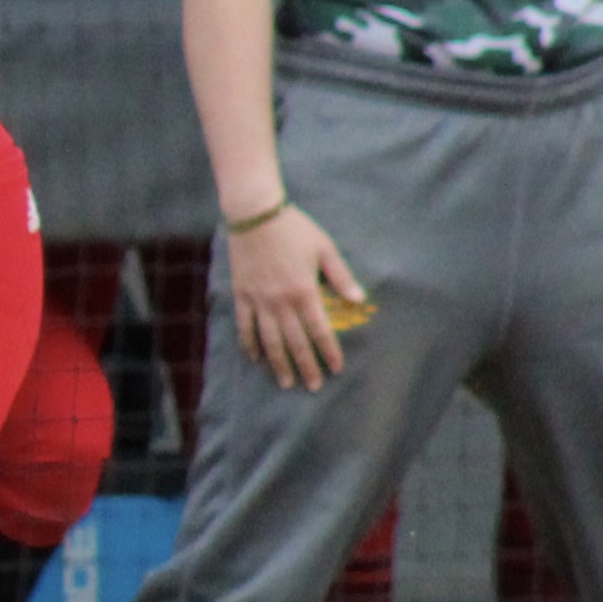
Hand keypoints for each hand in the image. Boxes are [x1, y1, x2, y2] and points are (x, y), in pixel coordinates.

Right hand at [225, 197, 369, 394]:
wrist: (255, 215)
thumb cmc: (294, 229)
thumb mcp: (325, 249)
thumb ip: (341, 277)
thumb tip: (360, 300)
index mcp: (305, 291)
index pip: (320, 330)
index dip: (329, 351)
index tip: (336, 369)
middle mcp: (281, 301)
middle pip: (295, 342)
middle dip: (306, 366)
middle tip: (313, 386)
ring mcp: (259, 300)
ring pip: (270, 340)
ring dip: (279, 363)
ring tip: (286, 382)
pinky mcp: (242, 295)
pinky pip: (245, 326)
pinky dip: (250, 344)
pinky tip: (256, 359)